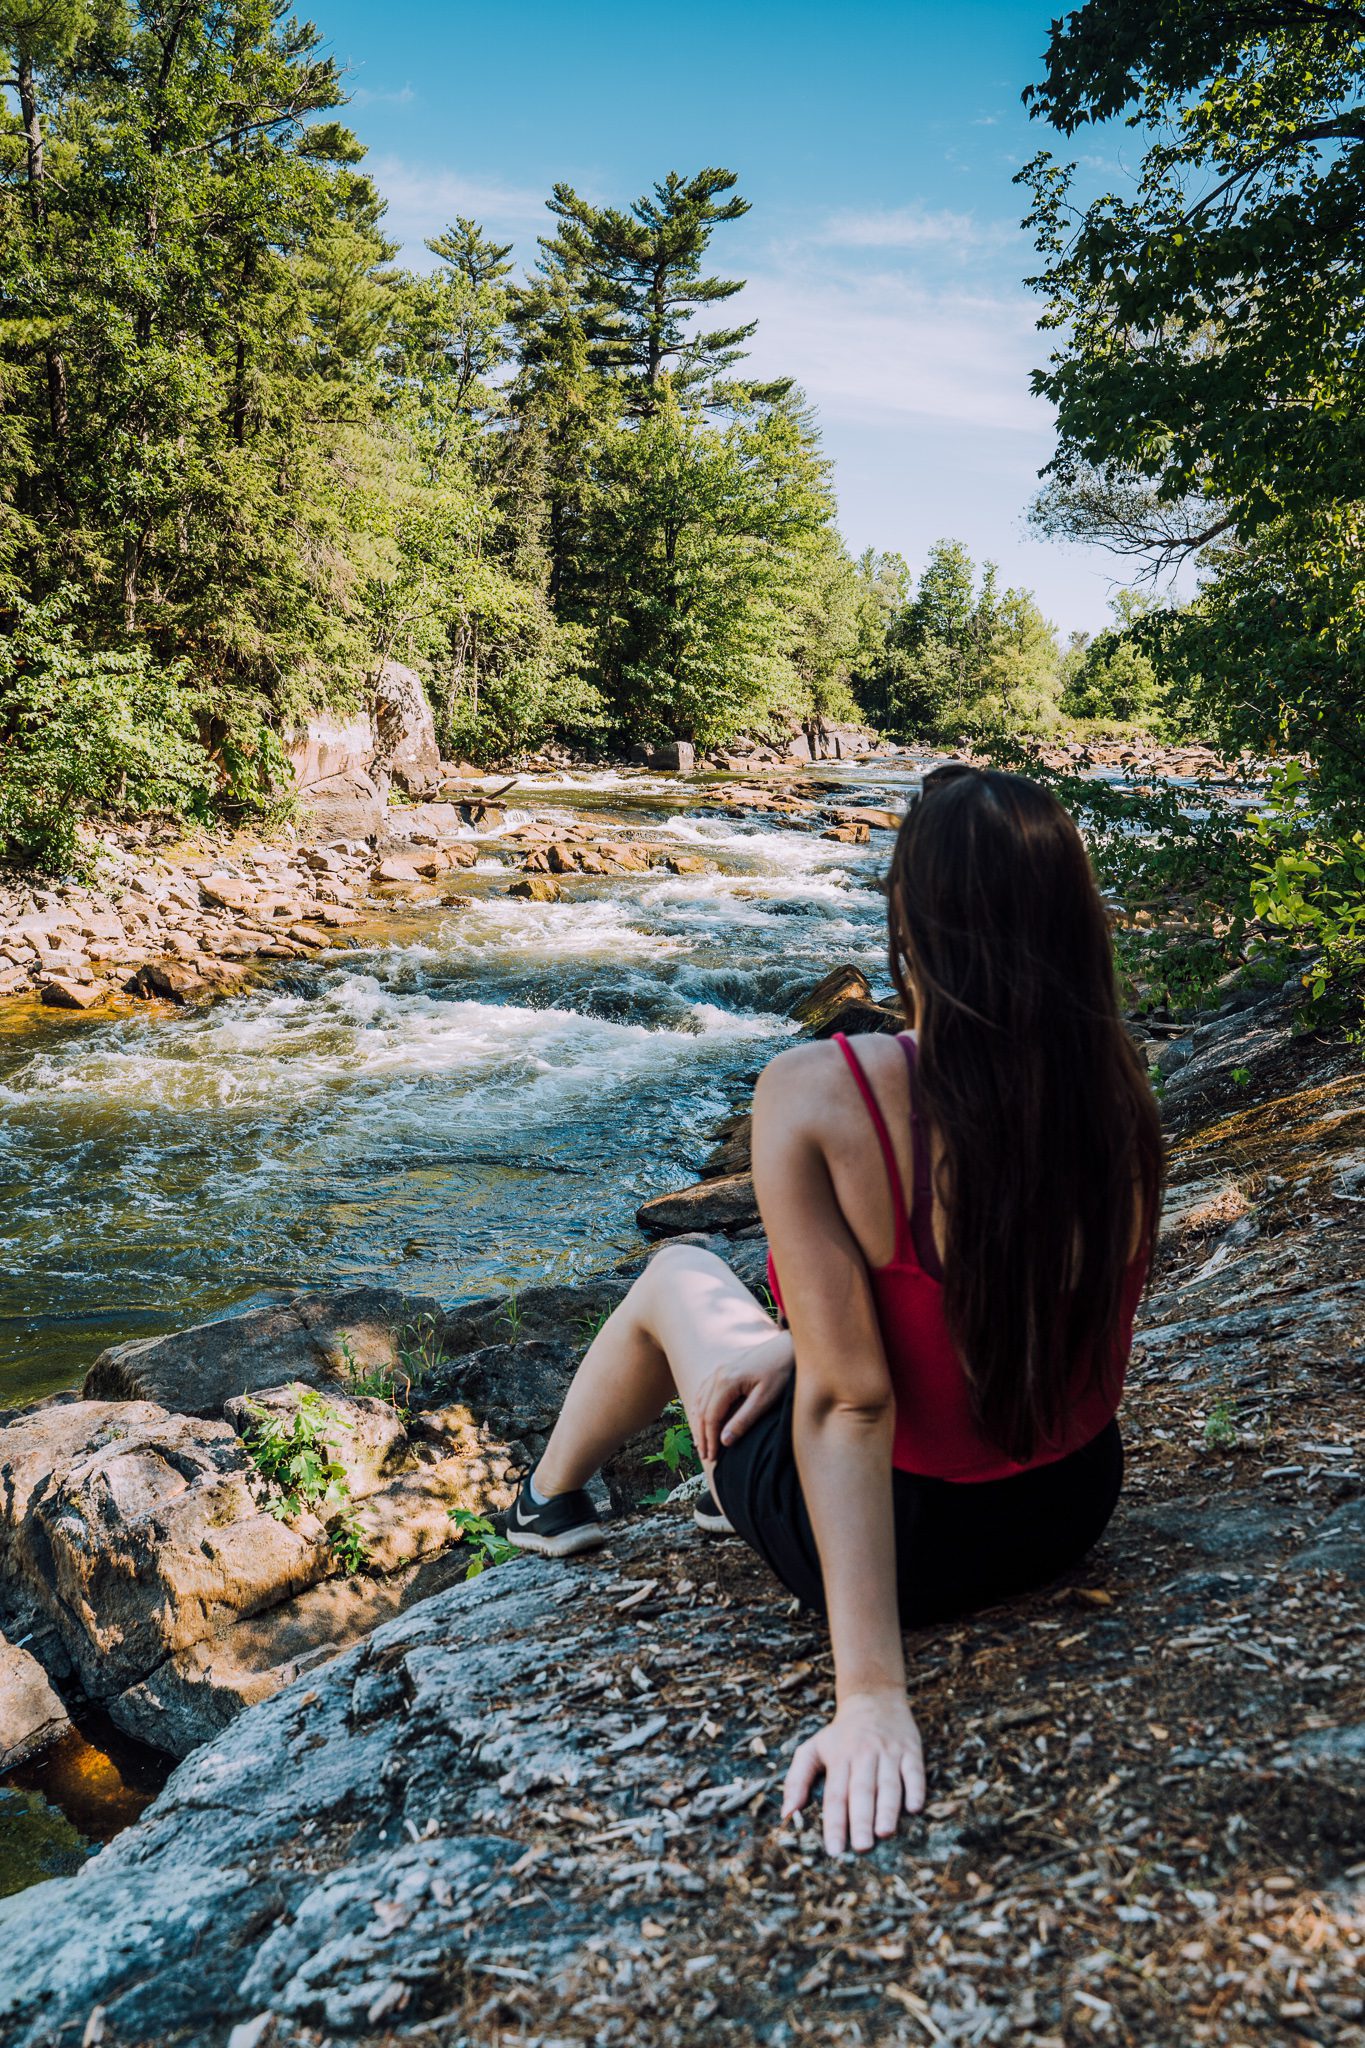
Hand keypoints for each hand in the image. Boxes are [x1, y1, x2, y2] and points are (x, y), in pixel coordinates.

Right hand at [695, 1332, 793, 1462]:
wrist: (788, 1346)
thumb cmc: (780, 1371)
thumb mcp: (765, 1399)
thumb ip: (743, 1420)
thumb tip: (724, 1441)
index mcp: (726, 1381)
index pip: (711, 1417)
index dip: (710, 1439)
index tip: (712, 1457)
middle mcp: (718, 1374)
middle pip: (702, 1410)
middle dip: (703, 1435)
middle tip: (705, 1456)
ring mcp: (719, 1369)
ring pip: (701, 1400)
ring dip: (700, 1422)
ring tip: (703, 1442)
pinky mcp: (725, 1368)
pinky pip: (705, 1390)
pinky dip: (701, 1407)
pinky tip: (703, 1417)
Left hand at [783, 1690, 925, 1855]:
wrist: (874, 1697)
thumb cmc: (839, 1734)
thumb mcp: (812, 1749)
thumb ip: (797, 1780)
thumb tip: (788, 1814)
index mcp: (839, 1757)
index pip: (835, 1794)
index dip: (834, 1823)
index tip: (834, 1850)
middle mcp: (863, 1754)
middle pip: (861, 1790)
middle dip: (861, 1819)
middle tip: (861, 1847)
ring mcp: (889, 1751)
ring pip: (888, 1783)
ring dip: (887, 1808)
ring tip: (885, 1833)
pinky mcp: (910, 1750)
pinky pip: (914, 1771)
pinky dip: (915, 1789)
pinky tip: (914, 1809)